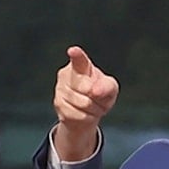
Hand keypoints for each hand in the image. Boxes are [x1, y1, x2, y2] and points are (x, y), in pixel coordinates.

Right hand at [52, 46, 118, 160]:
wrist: (87, 112)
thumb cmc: (100, 93)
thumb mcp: (110, 88)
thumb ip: (108, 86)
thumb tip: (95, 91)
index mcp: (82, 66)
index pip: (79, 60)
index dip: (77, 55)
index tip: (73, 51)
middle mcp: (66, 74)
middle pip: (86, 88)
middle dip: (97, 96)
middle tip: (98, 96)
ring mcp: (60, 89)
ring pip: (84, 104)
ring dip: (94, 109)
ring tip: (93, 106)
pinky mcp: (58, 105)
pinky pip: (79, 115)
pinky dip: (88, 117)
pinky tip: (85, 113)